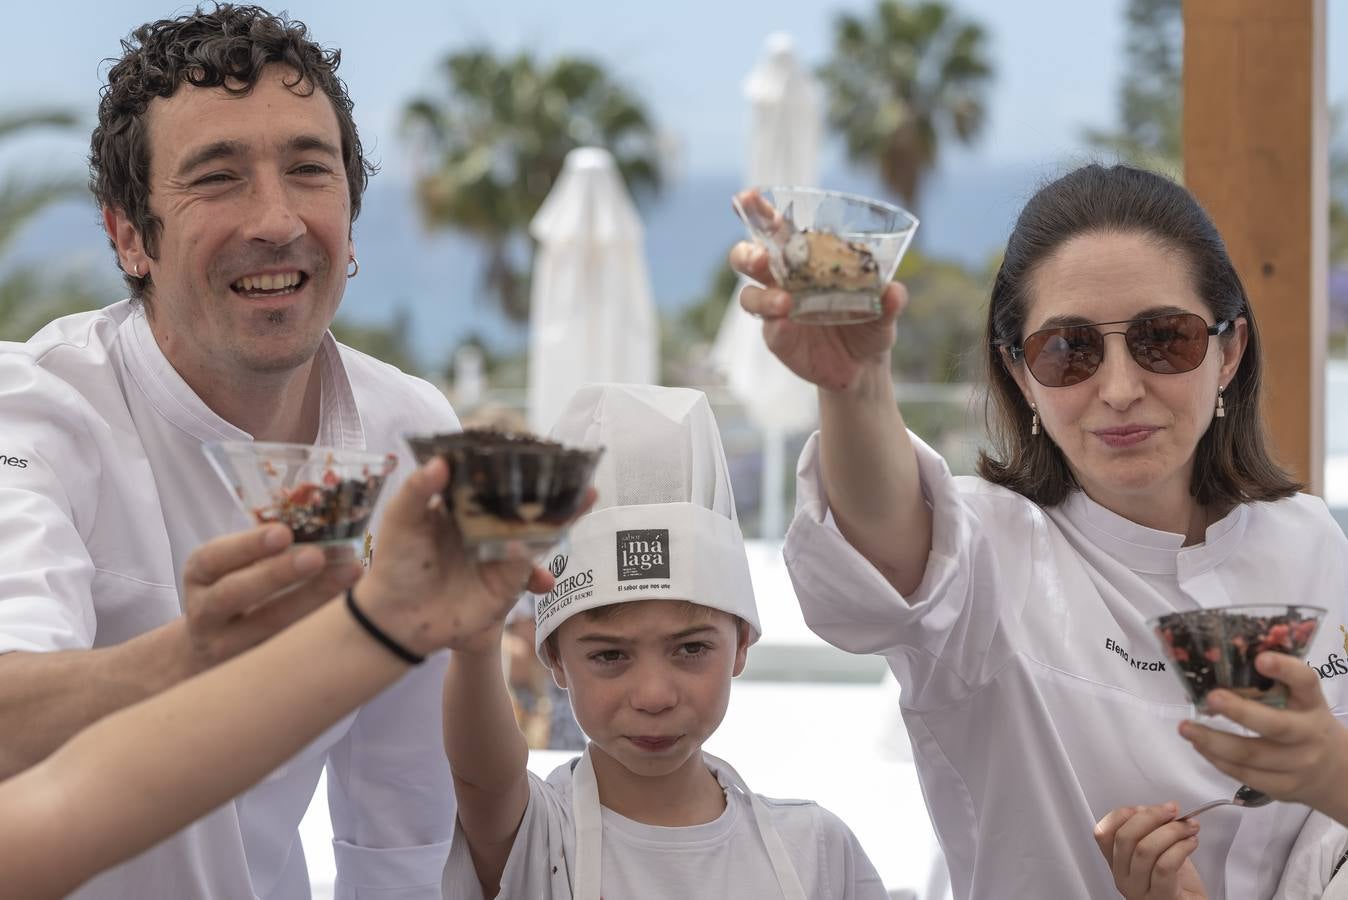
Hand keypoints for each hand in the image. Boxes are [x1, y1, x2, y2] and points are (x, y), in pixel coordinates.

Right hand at [181, 524, 362, 673]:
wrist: (212, 650)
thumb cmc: (238, 592)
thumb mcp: (234, 567)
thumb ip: (266, 547)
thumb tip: (323, 517)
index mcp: (200, 576)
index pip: (213, 559)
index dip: (248, 546)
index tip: (283, 532)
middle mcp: (205, 614)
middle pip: (234, 594)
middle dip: (278, 574)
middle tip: (318, 556)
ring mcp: (227, 647)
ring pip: (267, 626)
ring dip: (311, 599)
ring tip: (351, 573)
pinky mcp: (255, 670)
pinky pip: (289, 649)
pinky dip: (322, 626)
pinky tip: (354, 606)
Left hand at [354, 458, 592, 655]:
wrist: (396, 618)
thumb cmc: (396, 563)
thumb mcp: (401, 520)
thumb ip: (418, 490)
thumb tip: (443, 461)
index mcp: (466, 507)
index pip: (497, 481)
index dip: (518, 465)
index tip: (539, 447)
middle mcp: (489, 528)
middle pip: (527, 504)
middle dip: (555, 488)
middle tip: (580, 469)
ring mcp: (501, 555)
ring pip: (538, 532)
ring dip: (564, 517)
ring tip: (587, 497)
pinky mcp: (507, 584)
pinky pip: (524, 566)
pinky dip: (527, 556)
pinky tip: (522, 544)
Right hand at [729, 192, 907, 393]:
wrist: (864, 366)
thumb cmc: (869, 323)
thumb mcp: (885, 310)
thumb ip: (889, 299)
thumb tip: (894, 291)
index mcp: (805, 259)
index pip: (776, 230)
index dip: (760, 213)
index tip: (748, 198)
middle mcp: (783, 281)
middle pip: (748, 259)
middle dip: (747, 254)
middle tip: (761, 257)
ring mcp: (777, 311)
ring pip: (750, 297)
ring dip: (763, 297)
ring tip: (784, 303)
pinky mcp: (779, 339)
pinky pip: (770, 331)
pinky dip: (776, 327)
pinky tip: (785, 325)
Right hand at [1093, 804, 1205, 898]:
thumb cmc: (1180, 885)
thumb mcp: (1159, 853)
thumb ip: (1152, 832)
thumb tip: (1156, 809)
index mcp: (1119, 865)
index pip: (1104, 833)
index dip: (1123, 814)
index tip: (1145, 807)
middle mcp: (1124, 879)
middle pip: (1124, 837)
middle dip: (1151, 816)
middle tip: (1171, 810)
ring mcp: (1140, 891)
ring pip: (1145, 850)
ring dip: (1171, 830)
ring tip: (1189, 827)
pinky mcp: (1163, 898)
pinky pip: (1164, 866)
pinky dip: (1180, 847)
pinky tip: (1191, 843)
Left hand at [1181, 652, 1347, 819]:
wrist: (1335, 772)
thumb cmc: (1304, 724)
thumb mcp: (1300, 702)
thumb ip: (1271, 686)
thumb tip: (1216, 665)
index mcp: (1312, 703)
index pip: (1306, 682)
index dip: (1285, 670)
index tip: (1260, 659)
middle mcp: (1309, 733)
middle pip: (1275, 725)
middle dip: (1239, 711)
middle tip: (1210, 698)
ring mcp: (1298, 764)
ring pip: (1251, 755)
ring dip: (1213, 741)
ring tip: (1186, 728)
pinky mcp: (1284, 787)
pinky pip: (1245, 775)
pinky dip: (1218, 760)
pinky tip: (1200, 746)